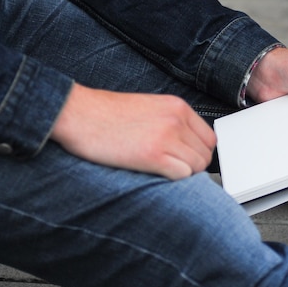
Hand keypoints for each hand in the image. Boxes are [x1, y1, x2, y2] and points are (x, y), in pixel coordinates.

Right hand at [51, 83, 215, 179]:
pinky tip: (155, 173)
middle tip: (173, 168)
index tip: (187, 159)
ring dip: (183, 174)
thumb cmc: (106, 114)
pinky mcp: (153, 155)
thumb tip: (188, 146)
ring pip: (196, 167)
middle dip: (192, 166)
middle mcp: (176, 120)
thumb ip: (172, 122)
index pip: (209, 138)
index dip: (199, 153)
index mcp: (177, 107)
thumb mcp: (149, 108)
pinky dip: (173, 179)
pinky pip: (182, 175)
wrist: (78, 114)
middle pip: (205, 154)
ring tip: (161, 170)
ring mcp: (166, 137)